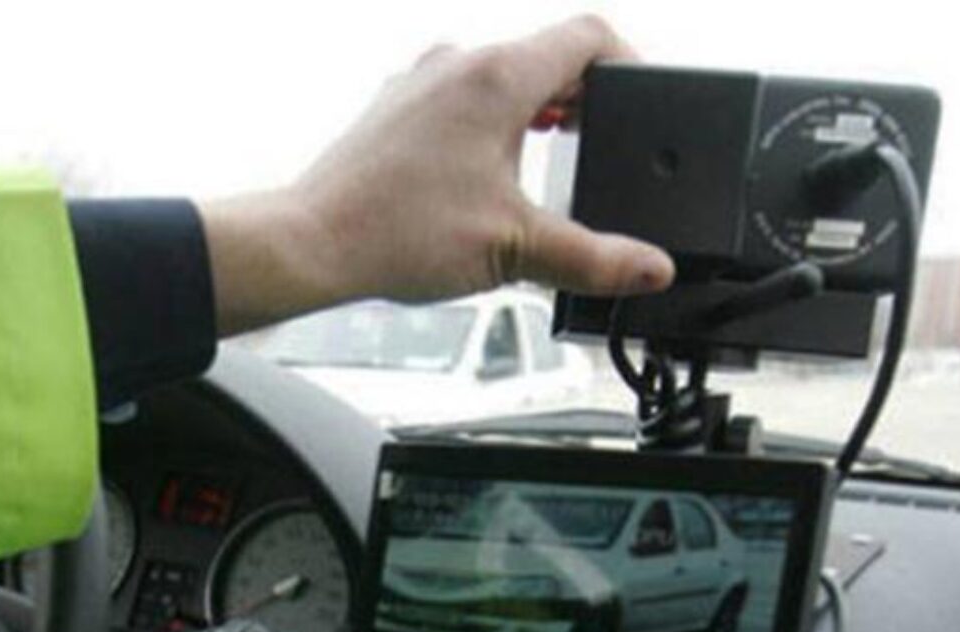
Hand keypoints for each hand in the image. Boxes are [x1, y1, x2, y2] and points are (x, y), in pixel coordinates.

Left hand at [200, 15, 673, 334]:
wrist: (310, 245)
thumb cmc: (393, 234)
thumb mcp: (512, 249)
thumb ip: (592, 258)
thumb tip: (649, 267)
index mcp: (498, 77)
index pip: (590, 36)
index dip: (631, 62)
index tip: (643, 99)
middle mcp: (457, 63)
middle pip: (544, 56)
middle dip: (582, 99)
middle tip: (601, 143)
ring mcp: (419, 81)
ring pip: (498, 77)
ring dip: (532, 112)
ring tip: (547, 158)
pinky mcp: (394, 108)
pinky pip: (457, 98)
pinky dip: (487, 123)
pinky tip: (484, 173)